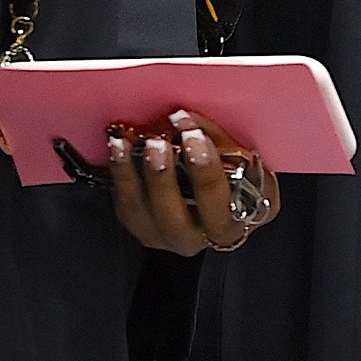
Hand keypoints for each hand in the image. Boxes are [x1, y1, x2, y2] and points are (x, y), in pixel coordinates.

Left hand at [109, 113, 279, 255]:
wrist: (213, 191)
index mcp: (230, 225)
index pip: (220, 208)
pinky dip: (119, 173)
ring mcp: (163, 236)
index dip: (206, 172)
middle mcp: (194, 239)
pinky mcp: (139, 225)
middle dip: (163, 178)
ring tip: (126, 142)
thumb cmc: (235, 174)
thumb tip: (186, 121)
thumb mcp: (243, 160)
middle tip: (158, 142)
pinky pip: (124, 204)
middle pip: (175, 218)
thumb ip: (220, 143)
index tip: (194, 136)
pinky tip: (118, 146)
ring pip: (142, 213)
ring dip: (131, 174)